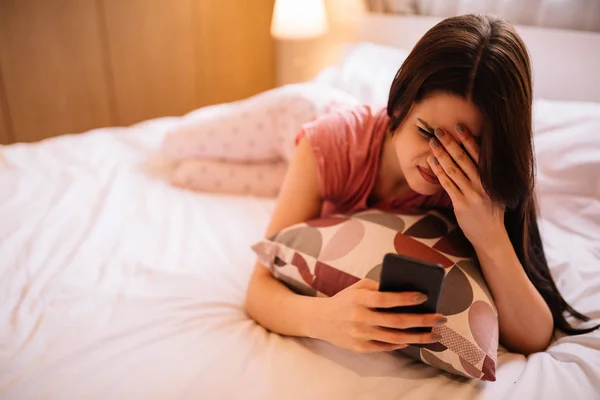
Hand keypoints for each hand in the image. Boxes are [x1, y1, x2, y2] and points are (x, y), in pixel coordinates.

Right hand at [313, 279, 445, 352]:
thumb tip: (406, 292)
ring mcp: (360, 335)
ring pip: (395, 337)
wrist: (321, 319)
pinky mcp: (360, 348)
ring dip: (418, 336)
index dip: (405, 298)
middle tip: (441, 318)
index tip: (424, 296)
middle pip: (396, 321)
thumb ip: (378, 288)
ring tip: (435, 334)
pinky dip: (401, 343)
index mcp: (359, 299)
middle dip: (422, 320)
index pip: (385, 299)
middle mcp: (359, 318)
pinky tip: (414, 339)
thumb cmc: (345, 300)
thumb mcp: (358, 287)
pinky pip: (386, 346)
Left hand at [427, 124, 505, 246]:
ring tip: (432, 143)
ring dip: (441, 155)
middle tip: (439, 130)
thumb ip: (487, 174)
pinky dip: (439, 172)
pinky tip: (432, 162)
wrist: (491, 236)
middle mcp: (483, 185)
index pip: (480, 154)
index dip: (468, 139)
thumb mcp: (495, 190)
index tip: (459, 126)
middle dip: (450, 143)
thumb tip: (476, 153)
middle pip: (464, 159)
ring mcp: (472, 195)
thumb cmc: (491, 211)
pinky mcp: (461, 204)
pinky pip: (448, 185)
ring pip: (453, 170)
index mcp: (493, 178)